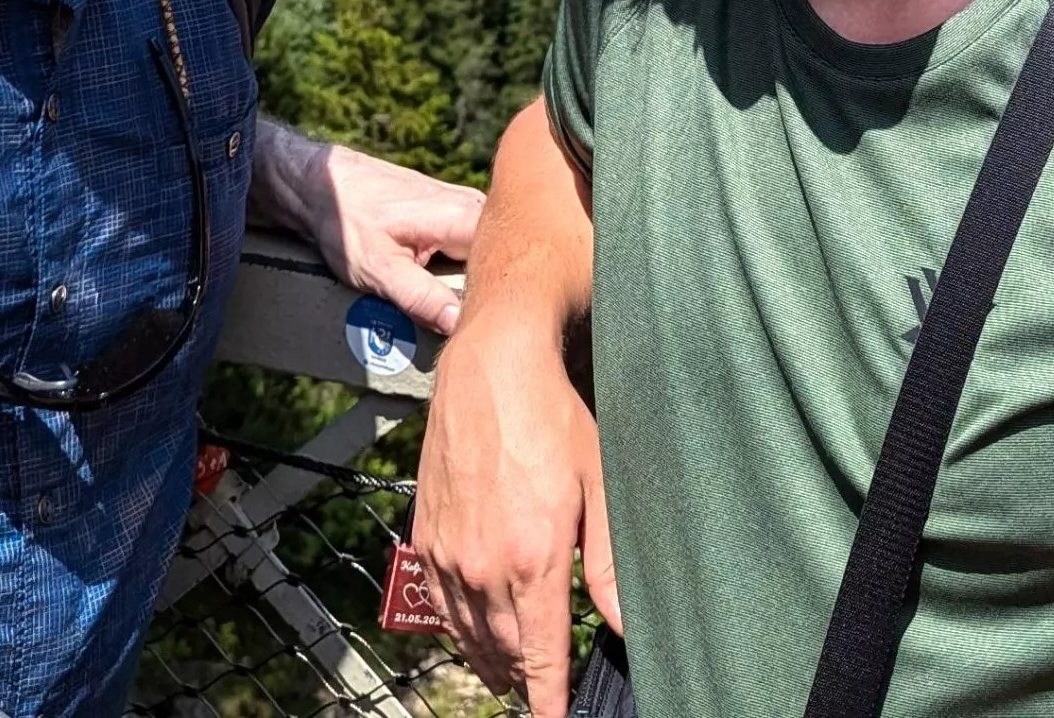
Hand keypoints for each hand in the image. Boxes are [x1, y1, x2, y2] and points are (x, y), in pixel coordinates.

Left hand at [251, 120, 483, 334]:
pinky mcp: (454, 210)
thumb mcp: (378, 269)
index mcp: (459, 215)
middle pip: (503, 253)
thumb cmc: (347, 221)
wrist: (324, 184)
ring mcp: (465, 205)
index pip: (510, 253)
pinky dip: (464, 267)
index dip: (504, 289)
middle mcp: (471, 204)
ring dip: (477, 278)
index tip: (488, 318)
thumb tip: (458, 322)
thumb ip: (420, 297)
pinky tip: (448, 285)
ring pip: (488, 249)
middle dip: (491, 287)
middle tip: (472, 320)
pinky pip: (474, 243)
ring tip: (459, 305)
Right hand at [412, 312, 617, 709]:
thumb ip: (611, 564)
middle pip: (506, 651)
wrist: (490, 369)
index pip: (543, 656)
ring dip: (492, 661)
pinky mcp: (427, 536)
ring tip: (510, 679)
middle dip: (526, 680)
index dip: (549, 699)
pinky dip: (460, 628)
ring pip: (469, 634)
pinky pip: (442, 603)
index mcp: (533, 561)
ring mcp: (449, 555)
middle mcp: (484, 568)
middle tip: (543, 693)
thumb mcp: (601, 486)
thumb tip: (626, 624)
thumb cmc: (553, 419)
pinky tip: (473, 634)